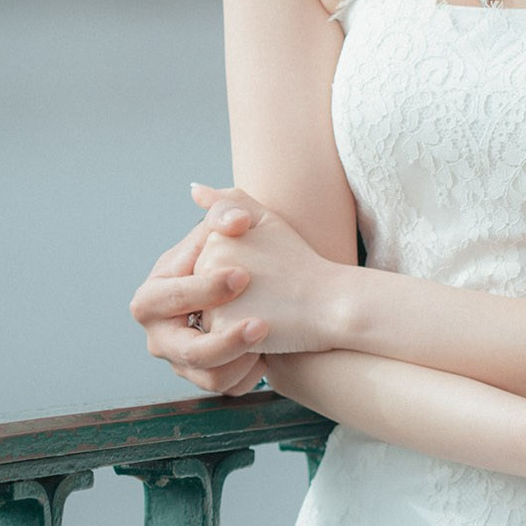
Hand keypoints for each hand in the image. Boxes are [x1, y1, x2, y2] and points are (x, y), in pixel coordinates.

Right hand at [129, 187, 268, 395]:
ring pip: (208, 377)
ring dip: (241, 360)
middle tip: (263, 324)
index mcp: (153, 296)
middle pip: (184, 350)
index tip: (244, 276)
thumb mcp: (236, 223)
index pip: (167, 298)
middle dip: (222, 340)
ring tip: (272, 338)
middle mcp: (160, 335)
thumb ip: (224, 207)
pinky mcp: (204, 377)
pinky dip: (248, 374)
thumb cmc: (241, 249)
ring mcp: (181, 361)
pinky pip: (226, 387)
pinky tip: (270, 353)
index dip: (203, 289)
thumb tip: (200, 191)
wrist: (265, 286)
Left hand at [187, 183, 349, 355]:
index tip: (267, 268)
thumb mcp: (268, 221)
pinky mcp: (219, 327)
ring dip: (232, 313)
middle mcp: (207, 263)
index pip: (212, 261)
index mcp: (216, 237)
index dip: (241, 270)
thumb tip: (194, 189)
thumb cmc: (302, 262)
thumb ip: (229, 202)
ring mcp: (211, 296)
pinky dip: (235, 334)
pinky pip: (216, 337)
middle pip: (206, 286)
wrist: (331, 302)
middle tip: (268, 287)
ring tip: (266, 305)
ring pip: (209, 312)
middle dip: (231, 292)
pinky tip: (262, 324)